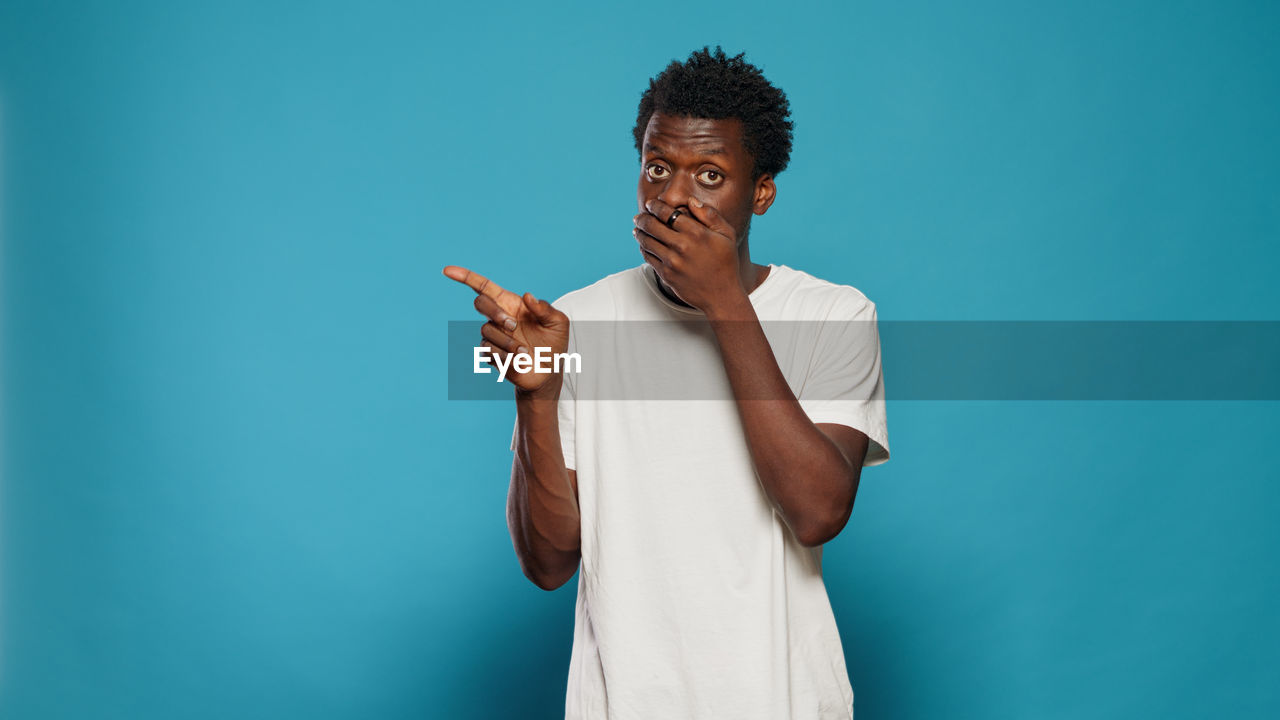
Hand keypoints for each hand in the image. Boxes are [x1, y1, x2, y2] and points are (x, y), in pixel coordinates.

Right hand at [442, 266, 569, 394]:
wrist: (549, 373)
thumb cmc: (554, 344)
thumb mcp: (558, 323)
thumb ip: (545, 308)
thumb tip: (527, 296)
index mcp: (511, 304)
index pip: (484, 287)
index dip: (465, 277)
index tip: (447, 270)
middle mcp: (499, 317)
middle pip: (480, 303)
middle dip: (494, 312)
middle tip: (513, 326)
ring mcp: (493, 336)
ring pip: (486, 330)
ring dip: (507, 341)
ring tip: (524, 352)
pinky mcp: (491, 354)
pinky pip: (488, 350)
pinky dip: (504, 355)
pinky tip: (518, 360)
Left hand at [632, 197, 746, 313]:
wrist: (721, 295)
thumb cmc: (726, 263)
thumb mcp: (726, 234)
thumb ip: (709, 215)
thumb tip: (691, 201)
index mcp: (696, 233)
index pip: (668, 213)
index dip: (656, 206)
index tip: (651, 204)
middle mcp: (682, 246)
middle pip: (652, 225)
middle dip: (642, 218)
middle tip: (639, 216)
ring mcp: (672, 262)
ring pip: (647, 241)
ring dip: (639, 232)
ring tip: (637, 229)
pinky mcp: (666, 275)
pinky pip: (648, 257)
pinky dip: (643, 248)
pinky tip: (644, 245)